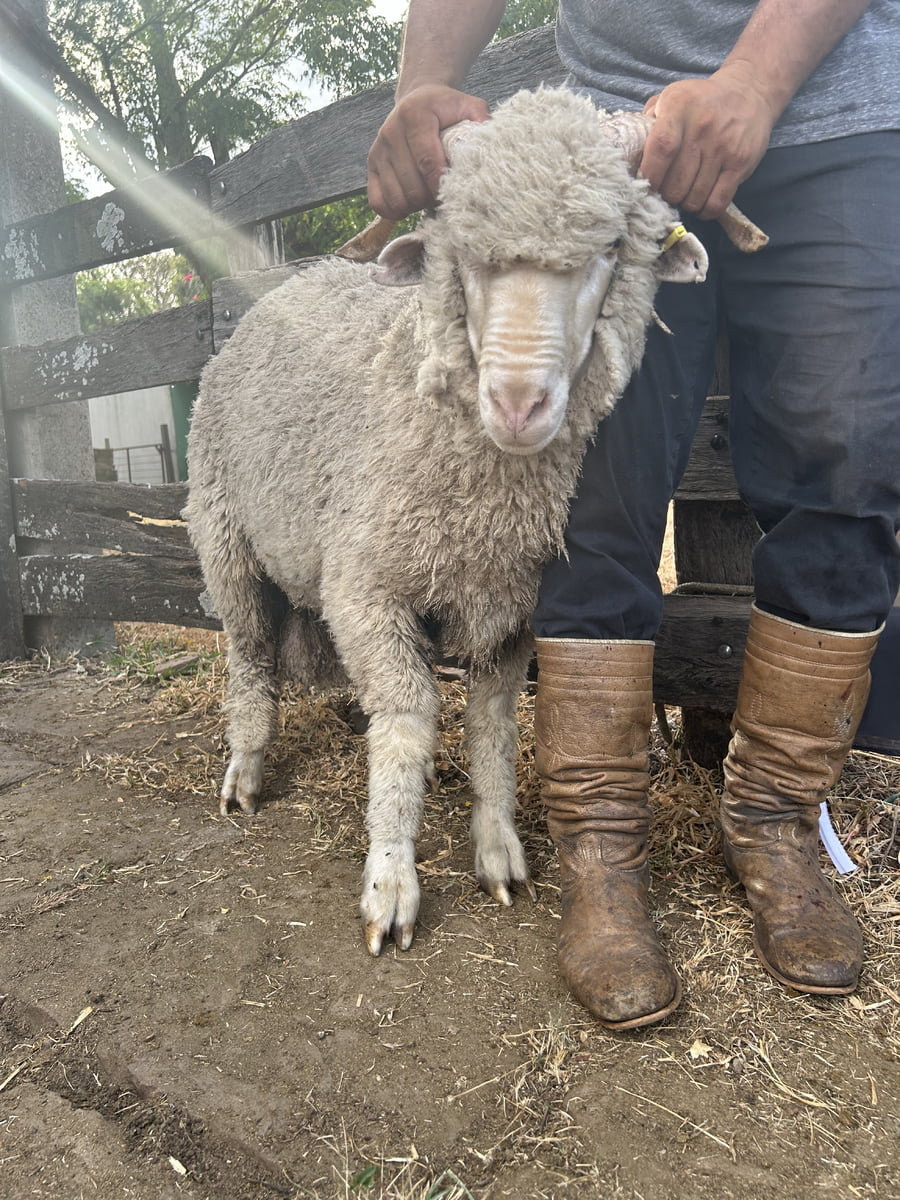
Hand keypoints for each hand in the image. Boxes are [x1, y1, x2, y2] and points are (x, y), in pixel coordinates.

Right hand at [368, 84, 489, 219]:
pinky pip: (379, 203)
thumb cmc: (447, 110)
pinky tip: (411, 202)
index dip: (441, 186)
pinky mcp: (370, 166)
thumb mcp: (468, 106)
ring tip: (429, 197)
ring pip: (396, 199)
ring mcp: (378, 151)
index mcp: (415, 115)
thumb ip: (480, 121)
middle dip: (431, 199)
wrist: (417, 100)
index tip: (454, 195)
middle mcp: (390, 132)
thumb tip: (492, 146)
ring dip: (415, 207)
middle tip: (444, 197)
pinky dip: (396, 211)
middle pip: (412, 187)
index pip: (427, 162)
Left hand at [639, 65, 778, 218]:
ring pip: (694, 197)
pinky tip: (701, 203)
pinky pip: (717, 202)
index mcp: (679, 107)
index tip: (645, 187)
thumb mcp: (671, 97)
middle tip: (666, 191)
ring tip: (684, 193)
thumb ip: (648, 122)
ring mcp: (723, 147)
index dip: (650, 176)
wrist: (749, 91)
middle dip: (666, 196)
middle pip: (675, 184)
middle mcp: (702, 127)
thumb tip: (628, 158)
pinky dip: (705, 210)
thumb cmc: (700, 101)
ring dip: (685, 203)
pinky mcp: (740, 163)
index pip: (660, 150)